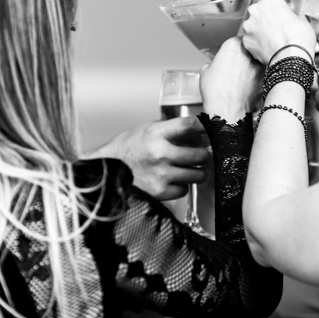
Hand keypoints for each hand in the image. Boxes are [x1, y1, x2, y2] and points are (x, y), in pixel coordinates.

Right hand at [86, 118, 210, 199]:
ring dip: (197, 172)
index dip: (206, 126)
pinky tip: (172, 180)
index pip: (189, 125)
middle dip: (205, 155)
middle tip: (204, 155)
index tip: (213, 129)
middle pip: (201, 154)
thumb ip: (171, 130)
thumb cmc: (127, 150)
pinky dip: (181, 186)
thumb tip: (201, 131)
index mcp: (156, 134)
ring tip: (189, 168)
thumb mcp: (147, 130)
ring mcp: (161, 174)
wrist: (105, 171)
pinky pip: (184, 190)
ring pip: (198, 175)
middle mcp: (160, 153)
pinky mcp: (160, 192)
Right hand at [200, 36, 262, 121]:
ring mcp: (260, 64)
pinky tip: (252, 84)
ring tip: (247, 74)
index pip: (241, 38)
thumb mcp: (205, 71)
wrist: (227, 109)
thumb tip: (215, 65)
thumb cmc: (214, 91)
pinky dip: (260, 76)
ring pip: (261, 59)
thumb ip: (213, 62)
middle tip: (243, 63)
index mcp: (233, 44)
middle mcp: (249, 52)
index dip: (240, 45)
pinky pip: (265, 72)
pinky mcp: (266, 77)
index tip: (236, 52)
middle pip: (253, 47)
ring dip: (256, 64)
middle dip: (250, 53)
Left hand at [241, 0, 315, 64]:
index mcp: (269, 0)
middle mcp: (255, 10)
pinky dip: (256, 44)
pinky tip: (267, 48)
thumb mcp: (302, 20)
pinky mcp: (245, 41)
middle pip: (256, 12)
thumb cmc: (298, 37)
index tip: (276, 14)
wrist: (292, 56)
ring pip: (251, 27)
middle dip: (263, 19)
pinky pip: (250, 41)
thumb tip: (294, 19)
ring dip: (258, 32)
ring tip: (271, 40)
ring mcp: (248, 26)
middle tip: (274, 28)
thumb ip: (293, 16)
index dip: (271, 8)